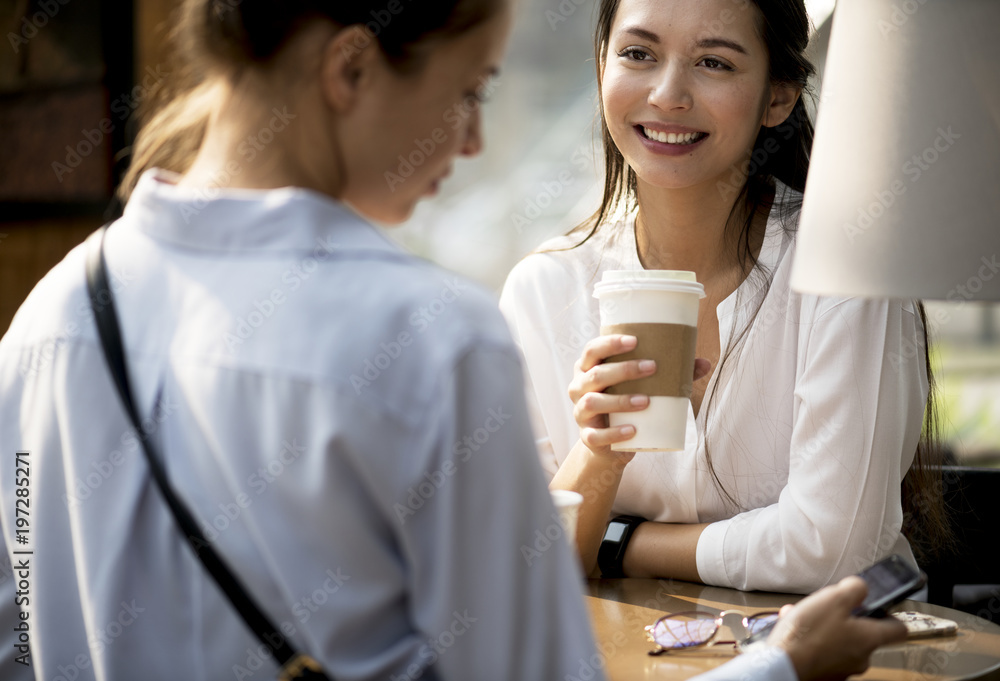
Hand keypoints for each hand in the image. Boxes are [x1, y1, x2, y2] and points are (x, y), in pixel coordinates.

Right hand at [568, 334, 709, 459]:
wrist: (610, 444)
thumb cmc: (627, 404)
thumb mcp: (642, 386)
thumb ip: (671, 374)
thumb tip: (705, 362)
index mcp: (589, 368)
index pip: (592, 349)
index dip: (610, 343)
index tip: (635, 340)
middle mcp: (579, 387)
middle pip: (595, 374)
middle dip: (623, 369)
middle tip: (653, 367)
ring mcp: (580, 413)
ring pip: (593, 402)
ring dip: (620, 400)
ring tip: (646, 401)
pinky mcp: (587, 436)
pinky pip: (595, 435)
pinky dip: (614, 432)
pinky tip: (632, 430)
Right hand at [767, 576, 907, 680]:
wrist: (781, 665)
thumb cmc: (807, 636)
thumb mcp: (834, 598)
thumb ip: (854, 589)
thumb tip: (861, 588)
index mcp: (869, 639)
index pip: (898, 629)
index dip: (890, 615)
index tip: (880, 608)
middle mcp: (860, 658)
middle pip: (862, 633)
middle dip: (844, 618)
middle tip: (827, 608)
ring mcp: (842, 669)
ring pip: (839, 641)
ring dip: (824, 627)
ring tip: (803, 618)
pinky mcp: (824, 674)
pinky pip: (823, 652)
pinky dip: (812, 640)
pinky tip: (795, 630)